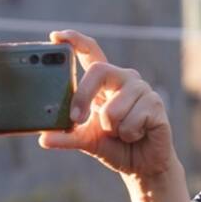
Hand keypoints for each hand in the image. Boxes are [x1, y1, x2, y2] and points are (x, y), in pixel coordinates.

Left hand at [39, 30, 196, 201]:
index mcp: (105, 82)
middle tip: (78, 119)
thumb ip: (67, 137)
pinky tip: (137, 135)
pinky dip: (129, 136)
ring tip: (122, 133)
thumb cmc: (114, 146)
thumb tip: (44, 138)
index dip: (75, 41)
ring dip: (112, 130)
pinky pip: (131, 122)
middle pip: (99, 71)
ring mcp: (142, 89)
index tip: (57, 36)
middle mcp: (124, 79)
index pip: (91, 53)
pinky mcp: (156, 104)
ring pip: (113, 109)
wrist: (142, 165)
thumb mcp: (86, 141)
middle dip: (83, 97)